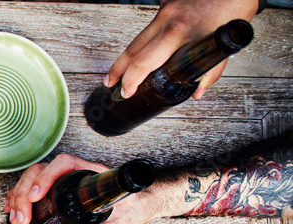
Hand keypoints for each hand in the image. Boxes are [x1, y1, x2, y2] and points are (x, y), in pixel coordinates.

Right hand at [4, 153, 168, 223]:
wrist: (141, 202)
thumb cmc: (134, 205)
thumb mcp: (123, 221)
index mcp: (89, 172)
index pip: (61, 164)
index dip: (45, 177)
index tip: (36, 196)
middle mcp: (73, 172)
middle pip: (39, 172)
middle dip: (24, 194)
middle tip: (21, 218)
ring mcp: (62, 180)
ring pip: (32, 179)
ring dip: (19, 197)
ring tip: (15, 218)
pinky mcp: (57, 191)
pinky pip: (33, 188)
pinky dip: (20, 198)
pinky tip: (13, 210)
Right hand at [106, 0, 257, 99]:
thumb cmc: (235, 5)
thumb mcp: (227, 42)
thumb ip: (212, 69)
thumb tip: (198, 91)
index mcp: (182, 33)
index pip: (145, 62)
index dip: (132, 80)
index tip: (127, 92)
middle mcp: (168, 19)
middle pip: (133, 50)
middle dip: (118, 70)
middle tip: (111, 84)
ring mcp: (165, 9)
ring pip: (138, 38)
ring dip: (127, 56)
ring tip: (120, 71)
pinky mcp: (166, 2)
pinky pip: (152, 25)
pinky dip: (149, 39)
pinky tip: (151, 48)